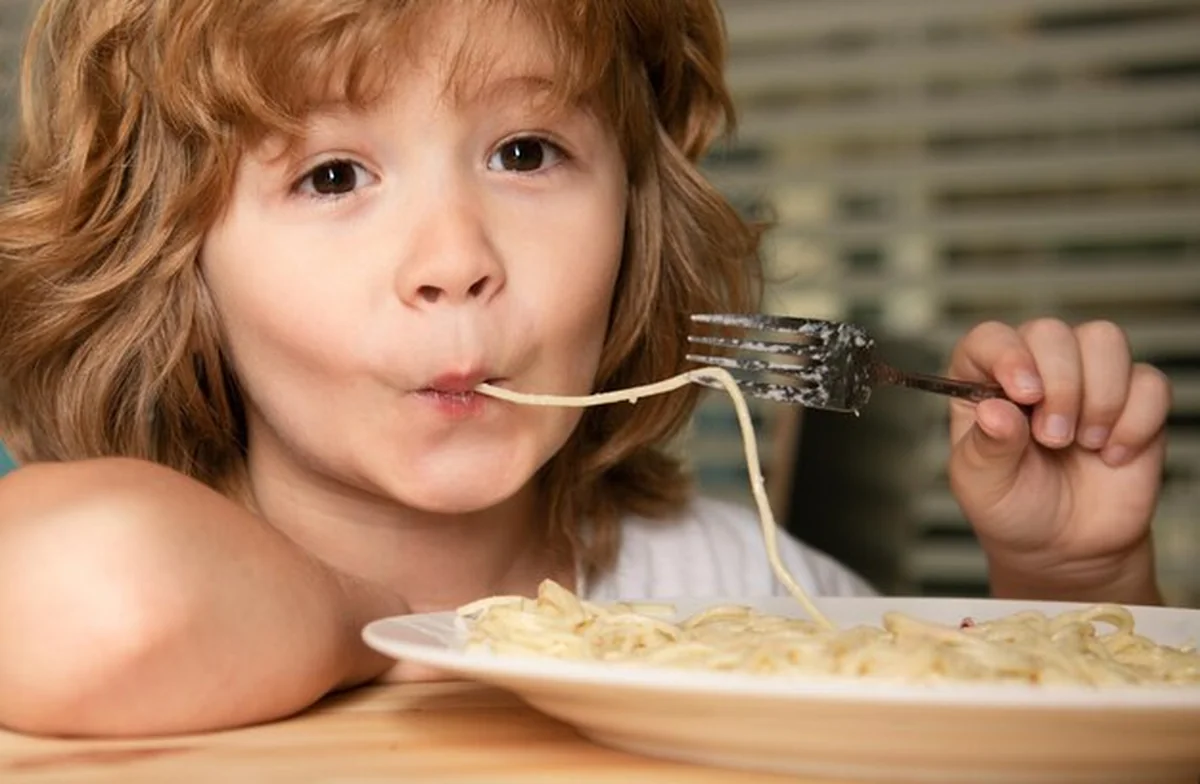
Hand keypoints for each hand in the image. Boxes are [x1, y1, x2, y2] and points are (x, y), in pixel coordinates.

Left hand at [945, 319, 1170, 603]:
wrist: (1065, 547)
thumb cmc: (1013, 508)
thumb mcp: (982, 486)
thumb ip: (986, 447)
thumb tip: (995, 411)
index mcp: (983, 381)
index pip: (990, 338)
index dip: (1007, 354)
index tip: (1023, 393)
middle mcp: (1034, 369)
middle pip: (1052, 332)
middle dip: (1060, 385)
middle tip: (1053, 438)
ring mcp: (1086, 380)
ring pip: (1104, 341)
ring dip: (1099, 396)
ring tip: (1083, 443)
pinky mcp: (1133, 400)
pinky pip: (1150, 382)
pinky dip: (1136, 420)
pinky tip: (1112, 455)